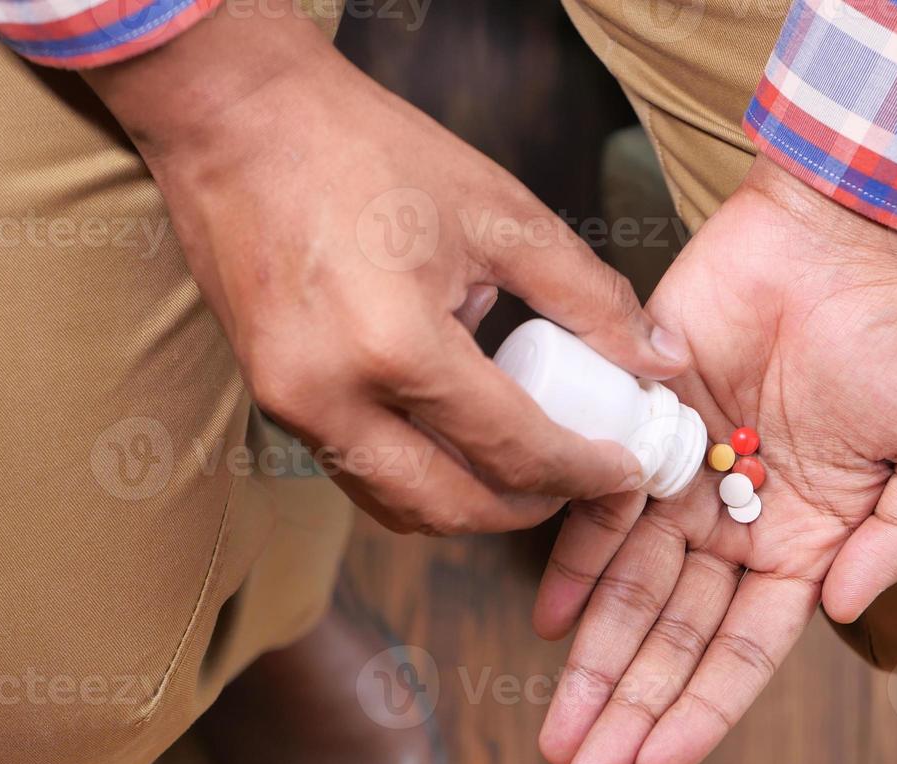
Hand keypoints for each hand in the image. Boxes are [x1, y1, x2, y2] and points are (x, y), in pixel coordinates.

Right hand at [82, 4, 687, 534]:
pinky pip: (356, 470)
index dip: (582, 472)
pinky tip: (457, 436)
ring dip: (467, 502)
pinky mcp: (272, 402)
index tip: (624, 473)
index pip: (512, 448)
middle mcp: (332, 396)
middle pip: (449, 507)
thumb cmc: (365, 151)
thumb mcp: (498, 213)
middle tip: (577, 482)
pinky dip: (416, 473)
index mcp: (396, 345)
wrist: (238, 122)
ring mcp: (291, 407)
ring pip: (395, 503)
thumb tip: (657, 359)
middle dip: (525, 508)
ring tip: (523, 465)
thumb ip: (588, 296)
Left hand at [533, 157, 896, 763]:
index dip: (703, 709)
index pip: (746, 649)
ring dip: (594, 662)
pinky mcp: (642, 431)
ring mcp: (685, 484)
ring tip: (559, 729)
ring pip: (630, 590)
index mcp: (808, 547)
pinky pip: (601, 508)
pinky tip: (550, 623)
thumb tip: (845, 608)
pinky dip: (572, 563)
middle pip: (674, 636)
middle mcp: (737, 528)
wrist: (836, 238)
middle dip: (631, 706)